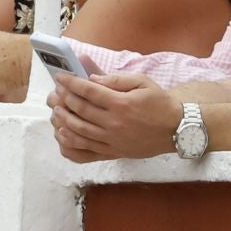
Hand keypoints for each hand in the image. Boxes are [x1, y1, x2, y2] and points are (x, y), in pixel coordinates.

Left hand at [46, 71, 181, 161]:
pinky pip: (86, 151)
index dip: (71, 83)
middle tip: (55, 91)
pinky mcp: (113, 153)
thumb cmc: (160, 103)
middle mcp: (114, 123)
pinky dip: (70, 143)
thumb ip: (116, 80)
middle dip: (63, 99)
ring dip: (63, 120)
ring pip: (79, 131)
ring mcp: (112, 141)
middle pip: (80, 110)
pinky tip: (62, 135)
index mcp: (122, 103)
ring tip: (55, 110)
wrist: (176, 130)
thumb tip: (92, 79)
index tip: (60, 77)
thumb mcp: (142, 82)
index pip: (89, 91)